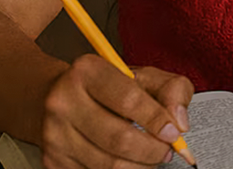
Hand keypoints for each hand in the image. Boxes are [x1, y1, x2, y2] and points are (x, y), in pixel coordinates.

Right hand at [40, 55, 194, 168]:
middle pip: (119, 138)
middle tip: (166, 150)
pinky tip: (128, 161)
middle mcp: (64, 101)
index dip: (157, 120)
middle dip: (152, 150)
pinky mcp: (53, 159)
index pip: (128, 99)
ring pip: (108, 164)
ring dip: (140, 166)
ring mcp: (54, 133)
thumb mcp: (144, 76)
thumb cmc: (109, 88)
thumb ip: (172, 90)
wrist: (63, 99)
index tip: (174, 132)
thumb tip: (179, 122)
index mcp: (88, 71)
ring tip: (150, 157)